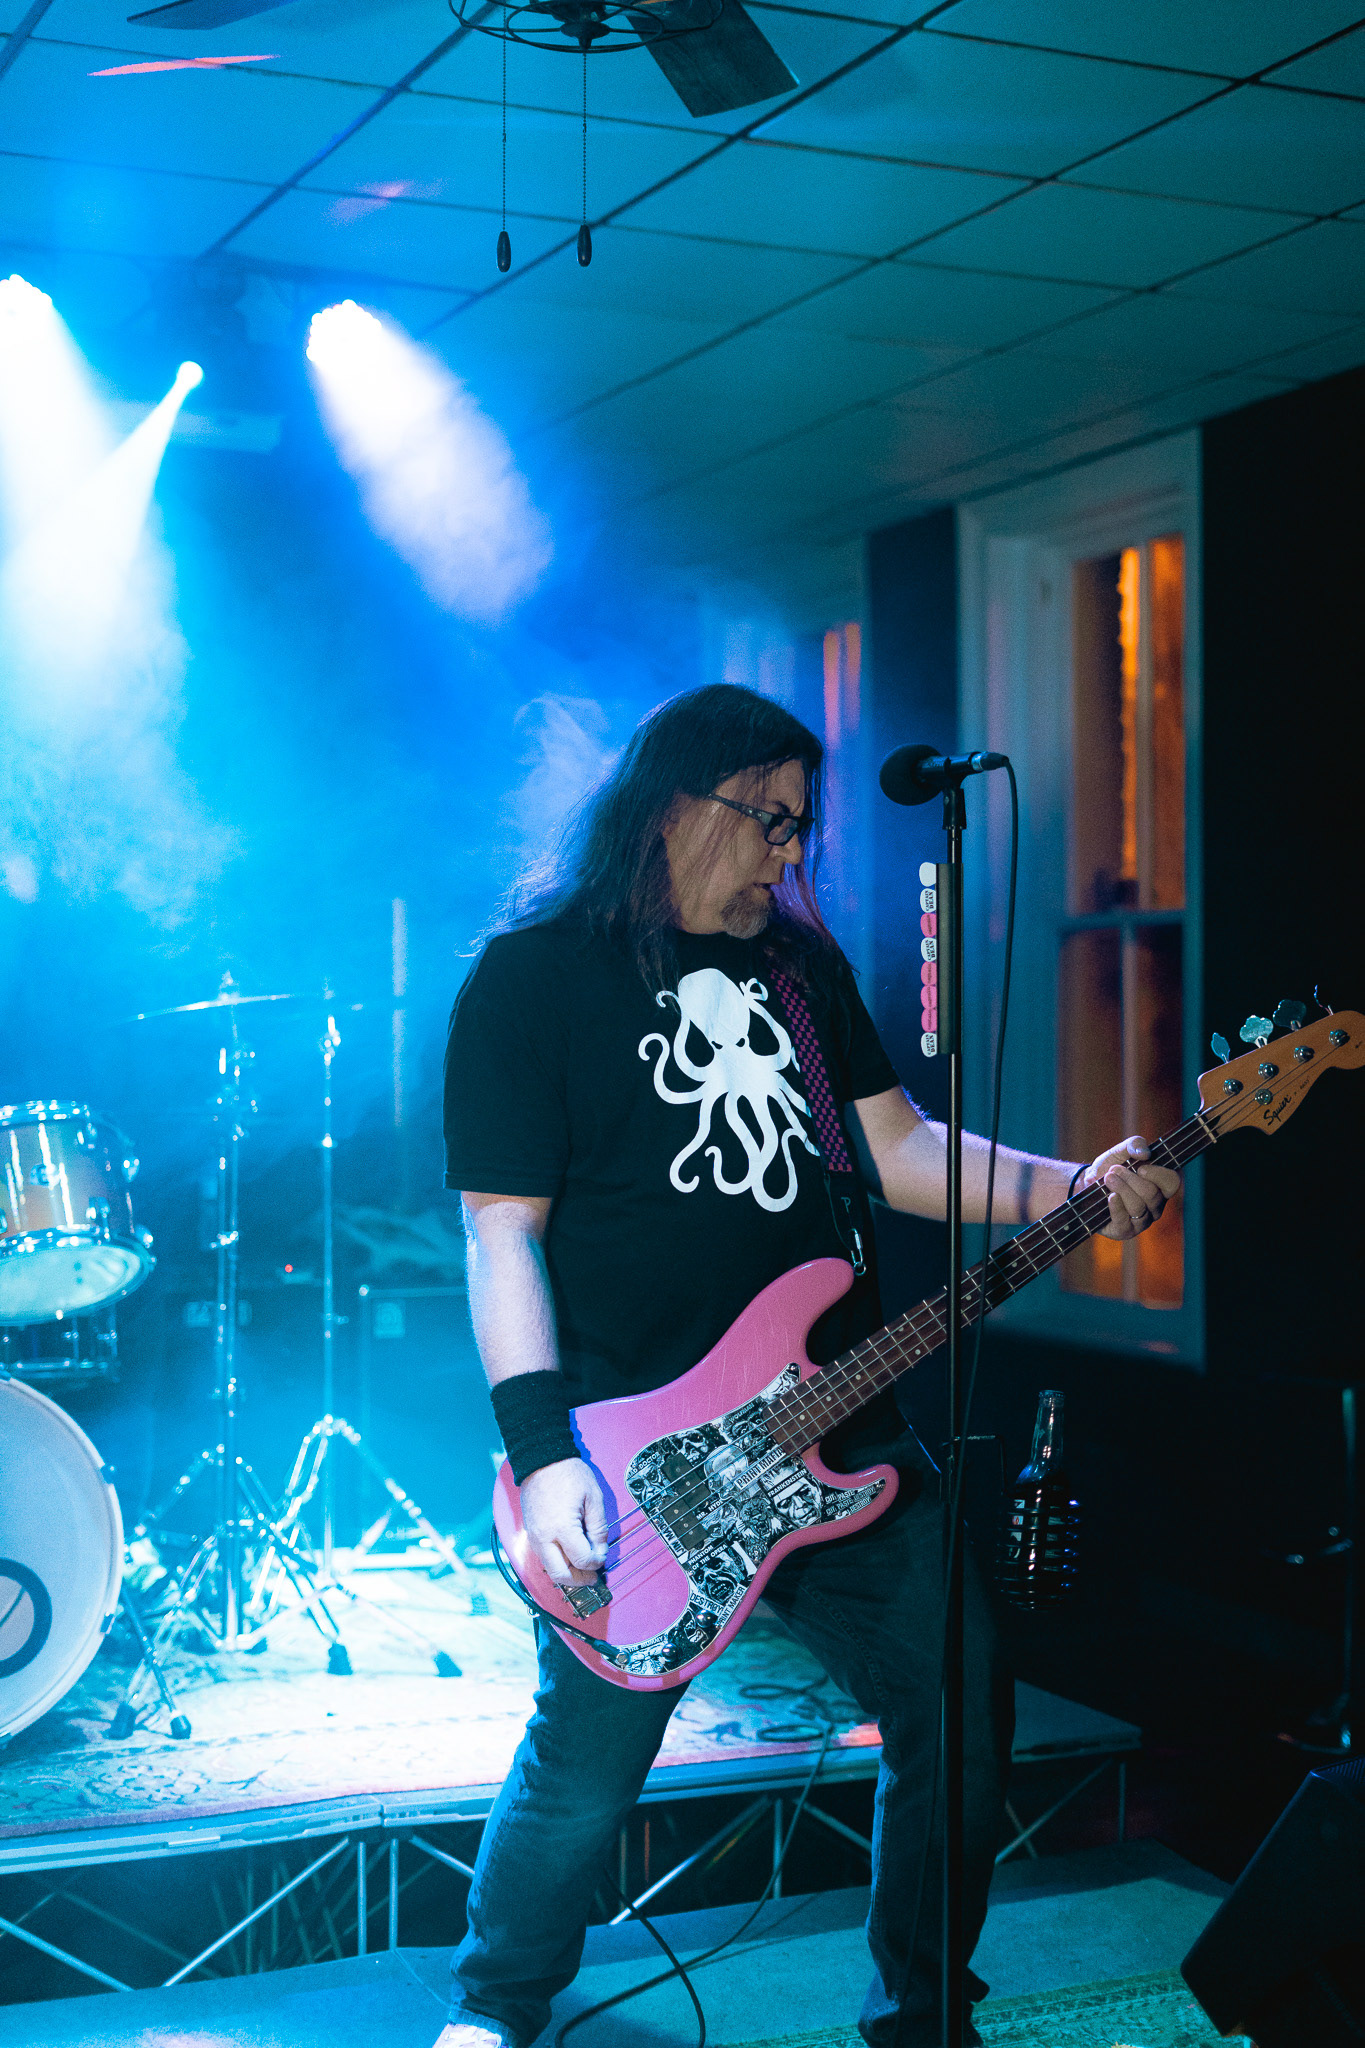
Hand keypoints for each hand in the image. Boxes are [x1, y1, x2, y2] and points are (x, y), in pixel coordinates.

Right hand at [521, 1457, 607, 1586]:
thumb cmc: (568, 1474)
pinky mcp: (530, 1532)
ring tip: (582, 1570)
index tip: (602, 1556)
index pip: (582, 1560)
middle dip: (579, 1580)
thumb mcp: (593, 1498)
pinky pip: (543, 1557)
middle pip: (561, 1574)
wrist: (542, 1459)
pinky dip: (556, 1562)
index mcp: (562, 1528)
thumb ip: (599, 1528)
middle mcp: (544, 1537)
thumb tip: (600, 1549)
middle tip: (592, 1578)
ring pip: (550, 1569)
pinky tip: (568, 1557)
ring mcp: (534, 1536)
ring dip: (567, 1574)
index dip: (596, 1562)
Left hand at [1084, 1136, 1180, 1239]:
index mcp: (1161, 1187)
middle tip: (1114, 1170)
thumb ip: (1135, 1144)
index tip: (1141, 1167)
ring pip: (1138, 1207)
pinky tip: (1109, 1196)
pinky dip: (1116, 1206)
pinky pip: (1124, 1221)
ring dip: (1121, 1189)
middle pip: (1151, 1194)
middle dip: (1130, 1179)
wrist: (1086, 1184)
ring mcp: (1142, 1221)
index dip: (1158, 1174)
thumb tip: (1145, 1153)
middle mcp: (1156, 1206)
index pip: (1172, 1182)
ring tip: (1108, 1178)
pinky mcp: (1125, 1231)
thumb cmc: (1110, 1168)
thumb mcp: (1120, 1151)